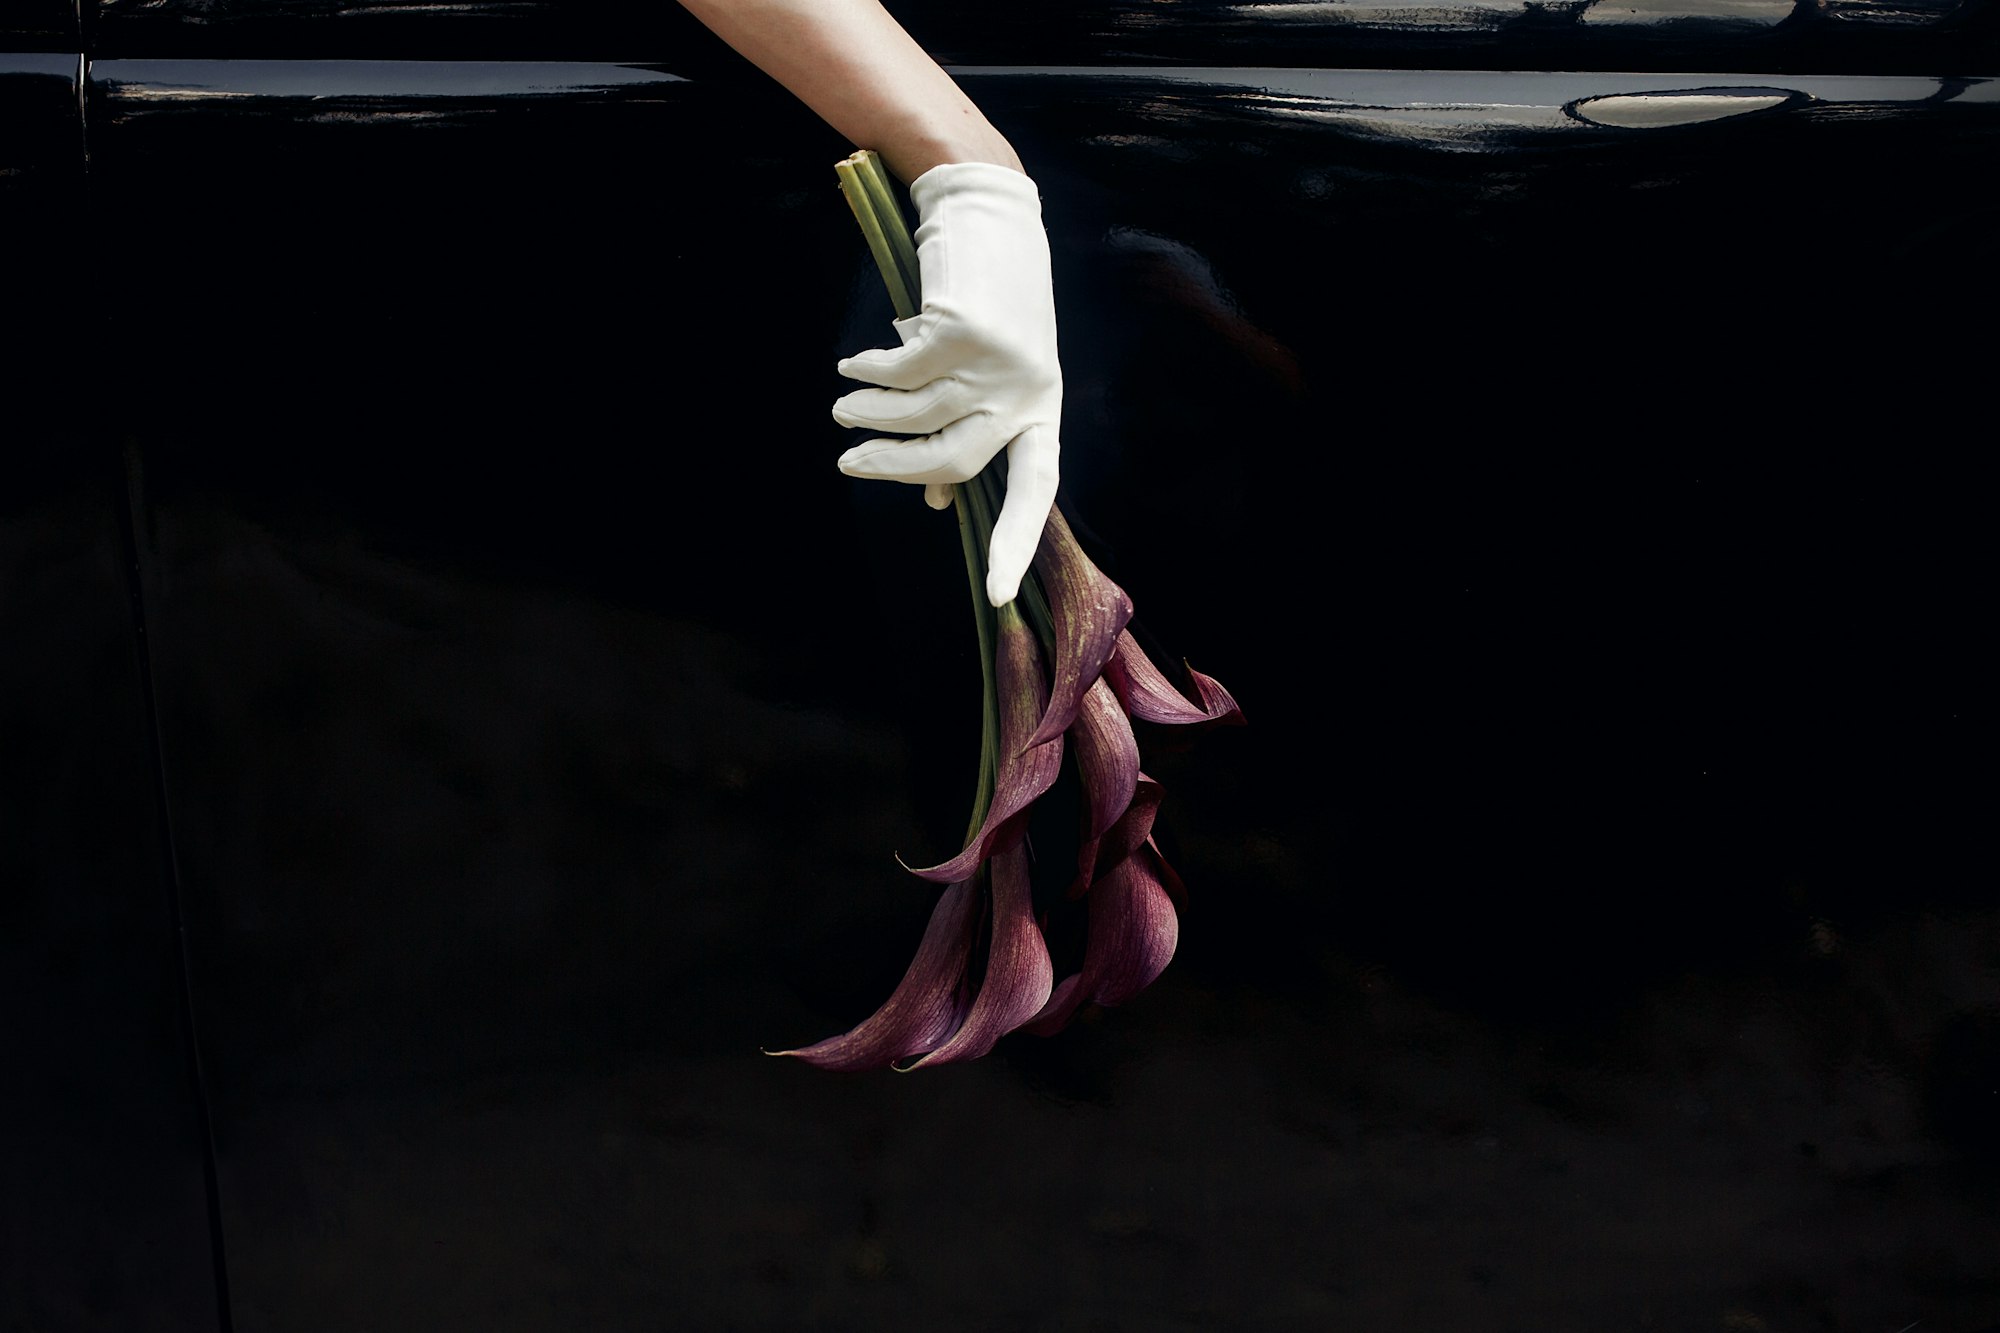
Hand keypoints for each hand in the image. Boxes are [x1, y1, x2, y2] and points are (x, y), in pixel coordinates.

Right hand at [833, 162, 1061, 606]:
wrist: (987, 205)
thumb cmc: (988, 296)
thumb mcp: (994, 369)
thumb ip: (973, 427)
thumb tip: (937, 499)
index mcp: (1043, 408)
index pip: (1034, 488)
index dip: (1013, 541)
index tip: (995, 594)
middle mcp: (1028, 390)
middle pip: (952, 460)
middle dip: (892, 467)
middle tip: (848, 462)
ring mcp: (998, 360)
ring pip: (916, 416)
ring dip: (869, 415)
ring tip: (845, 407)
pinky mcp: (962, 329)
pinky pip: (898, 373)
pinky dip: (868, 372)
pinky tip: (854, 364)